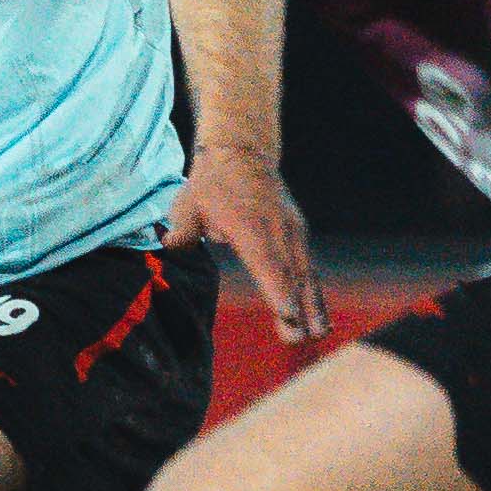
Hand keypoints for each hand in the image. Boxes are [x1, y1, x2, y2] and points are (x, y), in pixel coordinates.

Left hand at [167, 141, 325, 341]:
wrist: (243, 152)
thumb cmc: (211, 184)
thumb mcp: (189, 202)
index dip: (277, 290)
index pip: (266, 262)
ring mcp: (292, 232)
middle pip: (290, 274)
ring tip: (318, 335)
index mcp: (251, 226)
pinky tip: (319, 319)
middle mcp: (277, 231)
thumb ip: (183, 228)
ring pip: (305, 274)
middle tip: (299, 339)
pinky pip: (307, 268)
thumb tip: (171, 244)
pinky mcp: (297, 234)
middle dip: (297, 308)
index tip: (287, 314)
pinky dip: (314, 293)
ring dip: (313, 306)